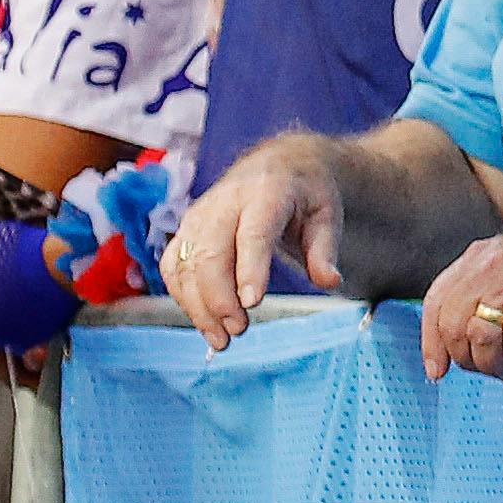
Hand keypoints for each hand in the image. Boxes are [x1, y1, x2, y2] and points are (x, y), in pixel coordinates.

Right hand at [170, 135, 340, 347]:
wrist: (279, 165)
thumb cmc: (305, 194)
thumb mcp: (327, 215)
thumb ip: (325, 250)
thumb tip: (329, 281)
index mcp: (267, 192)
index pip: (254, 233)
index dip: (250, 268)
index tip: (251, 304)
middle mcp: (226, 201)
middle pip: (210, 252)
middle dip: (219, 297)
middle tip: (238, 330)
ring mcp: (201, 214)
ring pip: (186, 262)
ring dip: (198, 305)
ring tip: (222, 338)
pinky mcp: (186, 228)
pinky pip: (173, 265)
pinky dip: (182, 296)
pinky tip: (203, 320)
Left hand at [419, 210, 502, 377]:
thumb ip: (483, 288)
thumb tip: (463, 337)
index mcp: (478, 257)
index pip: (435, 302)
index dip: (431, 342)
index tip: (438, 370)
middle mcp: (489, 265)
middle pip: (454, 325)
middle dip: (467, 360)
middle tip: (490, 370)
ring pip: (480, 336)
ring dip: (492, 364)